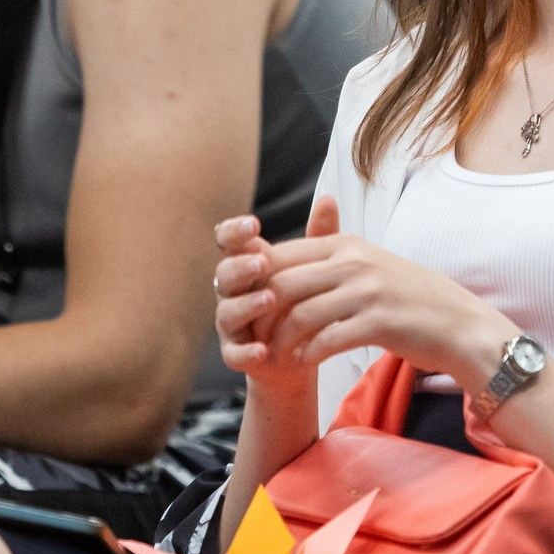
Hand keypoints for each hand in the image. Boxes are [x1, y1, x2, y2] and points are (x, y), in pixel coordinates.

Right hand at [214, 198, 335, 397]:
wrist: (302, 352)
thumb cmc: (302, 300)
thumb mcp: (314, 267)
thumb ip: (317, 236)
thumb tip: (329, 198)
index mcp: (245, 265)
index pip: (229, 242)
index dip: (234, 232)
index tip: (253, 224)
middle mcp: (232, 293)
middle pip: (224, 274)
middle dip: (241, 267)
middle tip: (262, 263)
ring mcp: (232, 325)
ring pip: (227, 313)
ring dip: (245, 306)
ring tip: (269, 300)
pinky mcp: (237, 355)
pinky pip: (234, 354)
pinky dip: (245, 352)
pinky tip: (261, 350)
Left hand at [239, 196, 518, 384]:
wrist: (458, 324)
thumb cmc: (407, 299)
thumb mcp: (367, 268)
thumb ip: (328, 264)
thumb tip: (278, 271)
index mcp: (345, 245)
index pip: (281, 256)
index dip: (257, 284)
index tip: (250, 309)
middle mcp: (354, 262)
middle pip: (284, 284)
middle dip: (262, 316)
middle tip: (254, 338)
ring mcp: (368, 291)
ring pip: (301, 315)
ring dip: (282, 341)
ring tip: (275, 356)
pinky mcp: (380, 322)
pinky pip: (328, 340)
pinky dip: (309, 354)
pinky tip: (304, 363)